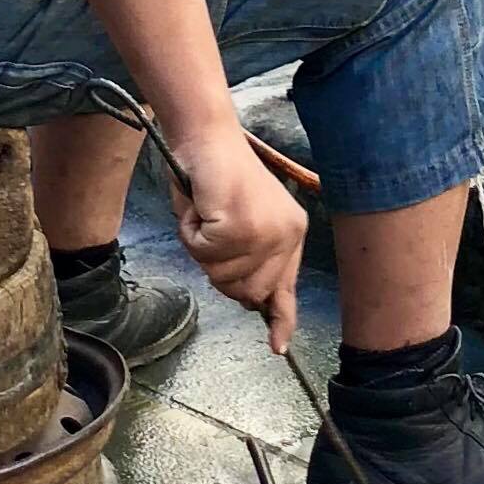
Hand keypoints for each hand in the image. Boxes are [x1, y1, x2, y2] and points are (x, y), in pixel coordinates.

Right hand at [169, 122, 306, 352]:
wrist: (207, 136)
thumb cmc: (214, 177)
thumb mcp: (240, 224)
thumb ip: (252, 262)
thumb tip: (254, 306)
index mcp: (292, 233)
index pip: (287, 288)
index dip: (280, 319)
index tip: (277, 347)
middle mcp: (287, 235)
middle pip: (247, 293)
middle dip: (219, 272)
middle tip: (210, 235)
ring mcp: (265, 232)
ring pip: (221, 276)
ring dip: (201, 250)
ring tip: (207, 215)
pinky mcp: (241, 226)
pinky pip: (203, 254)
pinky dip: (190, 234)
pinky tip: (200, 208)